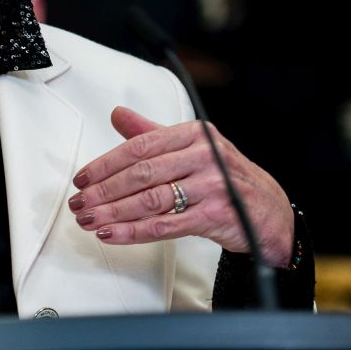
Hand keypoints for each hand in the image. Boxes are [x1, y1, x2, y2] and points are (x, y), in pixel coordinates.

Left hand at [67, 107, 293, 266]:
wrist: (271, 213)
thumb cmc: (226, 178)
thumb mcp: (193, 148)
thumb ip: (152, 133)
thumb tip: (118, 115)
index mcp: (194, 135)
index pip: (139, 147)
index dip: (106, 164)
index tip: (83, 178)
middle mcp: (204, 157)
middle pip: (142, 174)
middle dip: (104, 190)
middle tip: (79, 202)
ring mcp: (212, 186)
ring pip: (151, 200)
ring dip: (113, 213)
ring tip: (89, 220)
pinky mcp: (216, 216)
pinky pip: (165, 226)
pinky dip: (134, 232)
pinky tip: (113, 235)